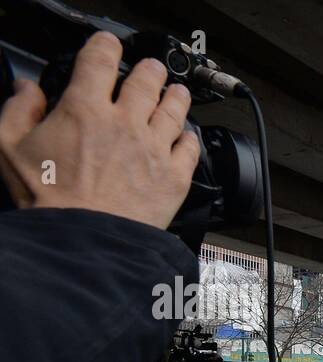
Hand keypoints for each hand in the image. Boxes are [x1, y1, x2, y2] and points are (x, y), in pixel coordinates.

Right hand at [0, 32, 199, 228]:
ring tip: (177, 92)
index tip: (109, 45)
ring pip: (175, 110)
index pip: (100, 60)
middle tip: (152, 70)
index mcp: (85, 109)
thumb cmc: (48, 200)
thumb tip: (28, 90)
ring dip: (177, 97)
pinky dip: (190, 138)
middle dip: (151, 70)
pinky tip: (187, 136)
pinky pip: (190, 149)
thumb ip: (17, 111)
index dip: (106, 46)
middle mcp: (126, 123)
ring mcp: (154, 149)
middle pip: (147, 81)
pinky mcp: (174, 177)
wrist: (85, 240)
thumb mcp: (9, 147)